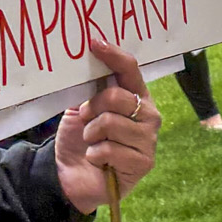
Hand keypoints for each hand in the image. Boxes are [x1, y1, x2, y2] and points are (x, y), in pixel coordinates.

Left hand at [54, 37, 160, 213]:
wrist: (72, 177)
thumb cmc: (81, 140)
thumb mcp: (80, 108)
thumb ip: (88, 89)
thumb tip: (81, 61)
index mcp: (136, 96)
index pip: (130, 69)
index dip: (113, 55)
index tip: (94, 44)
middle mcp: (148, 115)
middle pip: (117, 96)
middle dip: (92, 109)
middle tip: (85, 121)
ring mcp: (149, 139)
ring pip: (111, 123)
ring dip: (91, 135)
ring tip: (92, 143)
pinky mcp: (144, 162)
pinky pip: (110, 149)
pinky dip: (94, 155)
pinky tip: (98, 161)